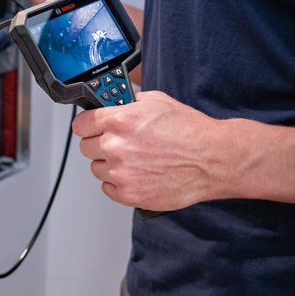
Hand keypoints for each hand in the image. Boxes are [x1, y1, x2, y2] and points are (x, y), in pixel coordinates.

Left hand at [71, 91, 234, 210]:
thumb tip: (112, 106)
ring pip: (97, 169)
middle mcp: (116, 147)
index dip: (87, 125)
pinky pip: (108, 188)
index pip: (80, 125)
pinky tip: (136, 174)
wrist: (214, 159)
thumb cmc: (190, 131)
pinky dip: (119, 183)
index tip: (90, 128)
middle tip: (118, 144)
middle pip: (86, 147)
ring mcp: (122, 173)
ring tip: (134, 160)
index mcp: (119, 121)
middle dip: (100, 144)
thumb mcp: (156, 101)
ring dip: (110, 165)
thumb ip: (127, 105)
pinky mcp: (130, 194)